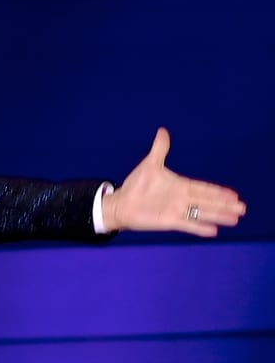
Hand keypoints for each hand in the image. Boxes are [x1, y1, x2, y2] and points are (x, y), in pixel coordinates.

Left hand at [102, 128, 244, 236]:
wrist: (120, 203)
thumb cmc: (136, 185)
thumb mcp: (150, 165)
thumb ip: (160, 149)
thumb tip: (163, 131)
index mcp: (181, 186)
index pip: (204, 188)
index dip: (219, 191)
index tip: (234, 194)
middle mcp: (182, 199)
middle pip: (208, 202)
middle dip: (224, 204)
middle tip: (242, 208)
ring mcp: (176, 211)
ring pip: (201, 213)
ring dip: (218, 216)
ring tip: (234, 219)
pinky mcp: (168, 221)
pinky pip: (187, 224)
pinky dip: (199, 227)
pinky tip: (213, 231)